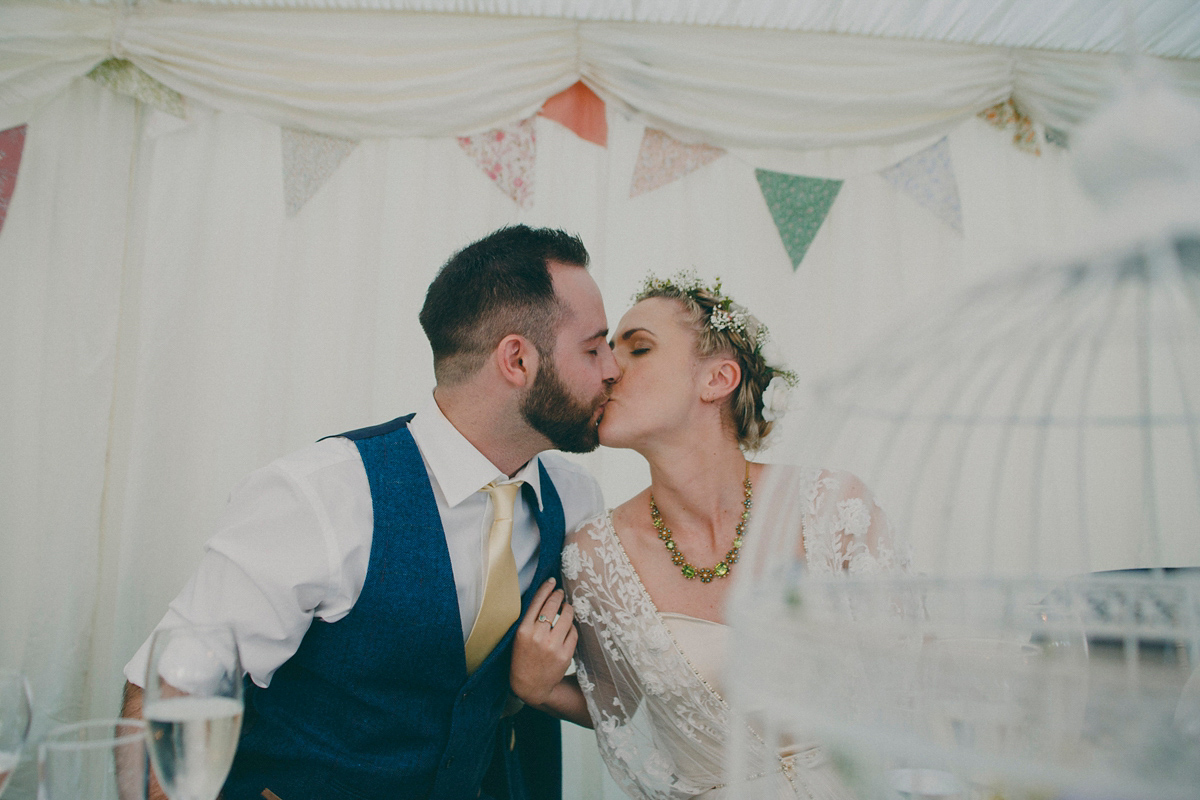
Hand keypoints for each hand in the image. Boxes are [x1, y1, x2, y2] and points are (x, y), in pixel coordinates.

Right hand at [510, 578, 577, 706]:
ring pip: (566, 617)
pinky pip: (573, 632)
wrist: (530, 686)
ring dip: (568, 609)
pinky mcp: (565, 655)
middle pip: (552, 606)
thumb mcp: (519, 638)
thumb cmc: (523, 658)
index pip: (536, 602)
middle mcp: (538, 637)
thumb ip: (529, 620)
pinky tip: (567, 627)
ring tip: (566, 608)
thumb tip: (546, 596)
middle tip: (561, 592)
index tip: (552, 581)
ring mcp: (552, 646)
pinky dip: (571, 627)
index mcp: (523, 631)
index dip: (546, 588)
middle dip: (558, 595)